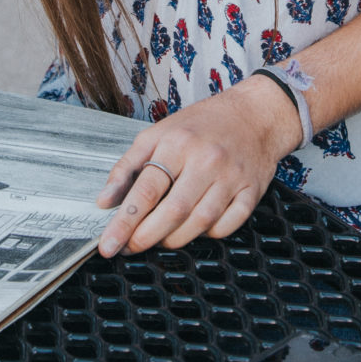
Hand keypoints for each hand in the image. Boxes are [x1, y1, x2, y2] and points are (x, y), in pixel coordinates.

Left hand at [96, 75, 301, 256]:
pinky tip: (195, 228)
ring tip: (159, 238)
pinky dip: (208, 234)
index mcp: (178, 143)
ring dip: (174, 239)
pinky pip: (226, 226)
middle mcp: (206, 160)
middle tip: (130, 247)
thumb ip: (128, 166)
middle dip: (145, 237)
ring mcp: (232, 177)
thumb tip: (104, 201)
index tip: (109, 244)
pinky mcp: (251, 191)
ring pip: (199, 223)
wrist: (256, 114)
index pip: (145, 190)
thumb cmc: (202, 124)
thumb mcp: (158, 133)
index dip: (124, 222)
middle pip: (173, 212)